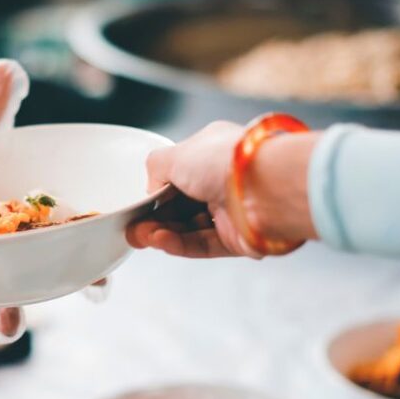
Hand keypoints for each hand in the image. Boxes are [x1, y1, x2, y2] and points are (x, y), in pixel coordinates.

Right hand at [127, 120, 319, 258]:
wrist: (267, 187)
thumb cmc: (225, 162)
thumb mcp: (175, 154)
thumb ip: (155, 168)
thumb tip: (150, 188)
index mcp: (212, 153)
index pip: (178, 175)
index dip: (155, 193)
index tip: (136, 206)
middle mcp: (223, 181)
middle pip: (180, 205)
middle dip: (154, 218)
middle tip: (132, 228)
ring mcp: (231, 211)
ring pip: (189, 227)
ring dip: (163, 233)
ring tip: (142, 237)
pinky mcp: (238, 238)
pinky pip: (202, 244)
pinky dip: (180, 244)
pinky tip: (160, 242)